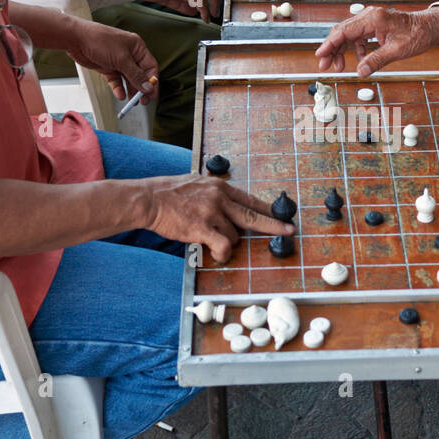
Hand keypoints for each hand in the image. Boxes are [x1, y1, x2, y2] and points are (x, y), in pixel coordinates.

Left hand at [67, 18, 159, 101]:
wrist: (76, 39)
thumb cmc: (100, 41)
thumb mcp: (121, 59)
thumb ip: (135, 75)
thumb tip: (148, 87)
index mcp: (137, 47)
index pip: (150, 66)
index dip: (153, 81)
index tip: (152, 94)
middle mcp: (129, 54)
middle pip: (140, 74)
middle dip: (142, 88)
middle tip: (143, 101)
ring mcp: (118, 61)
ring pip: (128, 79)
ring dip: (131, 90)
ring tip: (132, 102)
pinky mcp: (107, 67)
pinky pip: (116, 81)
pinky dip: (119, 88)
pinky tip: (120, 95)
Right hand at [138, 174, 294, 262]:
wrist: (148, 199)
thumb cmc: (168, 193)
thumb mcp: (197, 184)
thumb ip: (215, 194)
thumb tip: (229, 206)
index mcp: (220, 187)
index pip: (250, 199)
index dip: (268, 209)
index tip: (282, 214)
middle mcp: (219, 198)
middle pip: (254, 215)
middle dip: (274, 225)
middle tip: (289, 231)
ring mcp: (212, 212)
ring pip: (234, 236)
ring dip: (227, 243)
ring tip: (210, 241)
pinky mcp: (202, 227)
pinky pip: (223, 245)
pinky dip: (223, 253)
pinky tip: (216, 254)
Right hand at [315, 6, 438, 77]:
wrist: (429, 27)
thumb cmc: (417, 34)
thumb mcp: (397, 51)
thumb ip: (376, 61)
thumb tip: (360, 72)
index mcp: (373, 19)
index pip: (344, 31)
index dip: (330, 44)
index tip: (320, 55)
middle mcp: (369, 16)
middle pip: (342, 32)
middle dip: (332, 49)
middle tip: (325, 66)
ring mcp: (371, 20)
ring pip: (348, 35)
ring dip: (343, 51)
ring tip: (340, 66)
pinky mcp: (374, 25)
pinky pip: (358, 37)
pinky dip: (356, 50)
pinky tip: (360, 61)